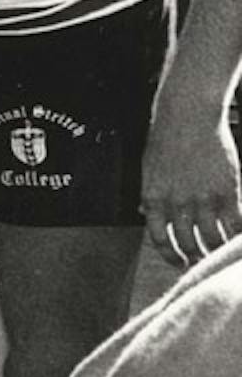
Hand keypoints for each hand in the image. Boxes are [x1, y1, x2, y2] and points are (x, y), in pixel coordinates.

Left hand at [141, 97, 241, 264]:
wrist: (188, 115)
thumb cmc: (167, 138)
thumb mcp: (149, 168)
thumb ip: (150, 193)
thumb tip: (144, 212)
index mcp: (153, 198)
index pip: (159, 239)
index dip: (170, 255)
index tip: (178, 262)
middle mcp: (177, 203)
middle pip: (188, 243)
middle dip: (195, 257)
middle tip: (203, 261)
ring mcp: (204, 198)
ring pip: (213, 239)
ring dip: (217, 251)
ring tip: (221, 254)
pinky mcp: (228, 192)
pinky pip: (235, 225)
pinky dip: (239, 237)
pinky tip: (240, 241)